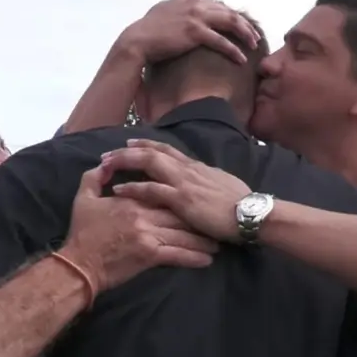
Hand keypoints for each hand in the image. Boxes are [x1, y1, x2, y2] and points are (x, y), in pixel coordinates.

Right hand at [61, 162, 218, 293]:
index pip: (162, 193)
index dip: (181, 197)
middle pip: (179, 213)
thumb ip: (94, 178)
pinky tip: (207, 260)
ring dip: (202, 240)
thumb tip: (104, 165)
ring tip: (217, 243)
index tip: (196, 200)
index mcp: (132, 201)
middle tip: (215, 223)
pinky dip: (194, 258)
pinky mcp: (149, 256)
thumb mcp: (83, 199)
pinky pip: (177, 255)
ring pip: (183, 234)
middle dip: (199, 219)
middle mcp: (144, 215)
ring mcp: (148, 235)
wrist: (78, 265)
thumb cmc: (82, 233)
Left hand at [102, 139, 250, 241]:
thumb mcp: (222, 185)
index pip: (167, 149)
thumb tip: (201, 181)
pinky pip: (151, 189)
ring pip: (148, 163)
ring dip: (124, 162)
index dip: (146, 144)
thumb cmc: (240, 205)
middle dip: (127, 150)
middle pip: (152, 151)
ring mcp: (183, 182)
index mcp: (197, 166)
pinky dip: (132, 187)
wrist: (251, 214)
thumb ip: (207, 181)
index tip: (129, 142)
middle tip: (107, 154)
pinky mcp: (181, 199)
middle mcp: (187, 169)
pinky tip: (117, 189)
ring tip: (104, 165)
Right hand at [118, 0, 260, 64]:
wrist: (137, 41)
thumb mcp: (165, 12)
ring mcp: (196, 16)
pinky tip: (241, 59)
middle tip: (254, 36)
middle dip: (245, 24)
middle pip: (229, 11)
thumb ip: (180, 9)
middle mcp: (195, 3)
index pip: (219, 5)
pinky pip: (221, 41)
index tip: (241, 27)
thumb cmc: (148, 32)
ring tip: (254, 45)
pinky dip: (234, 50)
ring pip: (230, 22)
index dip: (233, 16)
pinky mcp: (195, 32)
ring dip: (245, 34)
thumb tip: (187, 13)